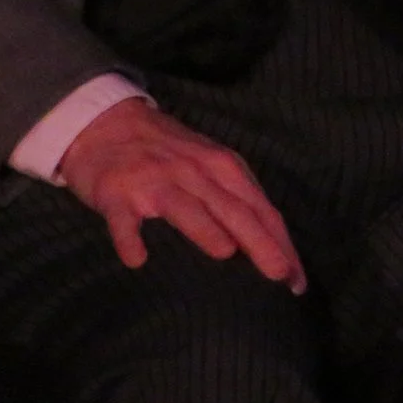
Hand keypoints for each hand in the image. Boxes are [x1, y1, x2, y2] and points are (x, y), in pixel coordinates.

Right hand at [57, 98, 306, 291]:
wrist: (105, 123)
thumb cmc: (167, 153)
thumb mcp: (209, 164)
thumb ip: (234, 196)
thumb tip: (268, 241)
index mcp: (223, 167)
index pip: (261, 209)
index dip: (282, 243)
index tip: (296, 280)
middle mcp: (195, 172)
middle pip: (234, 210)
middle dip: (260, 243)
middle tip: (279, 275)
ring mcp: (155, 181)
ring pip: (186, 207)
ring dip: (205, 228)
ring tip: (225, 253)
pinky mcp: (117, 193)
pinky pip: (124, 220)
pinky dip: (130, 238)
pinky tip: (137, 259)